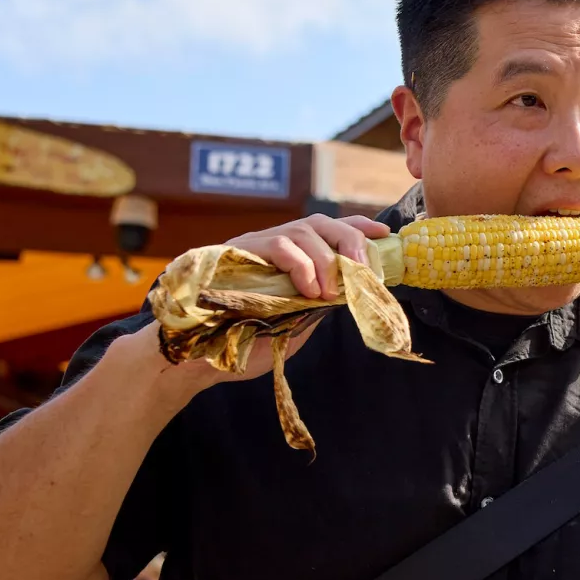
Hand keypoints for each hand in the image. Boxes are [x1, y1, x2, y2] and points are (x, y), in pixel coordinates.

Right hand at [145, 213, 390, 389]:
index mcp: (289, 259)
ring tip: (328, 292)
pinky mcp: (235, 252)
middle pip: (321, 222)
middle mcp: (271, 245)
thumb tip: (351, 291)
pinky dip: (302, 264)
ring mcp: (252, 246)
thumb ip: (318, 305)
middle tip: (363, 272)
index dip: (357, 226)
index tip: (384, 231)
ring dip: (326, 260)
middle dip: (351, 241)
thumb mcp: (294, 324)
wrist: (196, 356)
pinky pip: (278, 243)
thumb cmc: (242, 342)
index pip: (328, 230)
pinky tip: (307, 290)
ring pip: (302, 230)